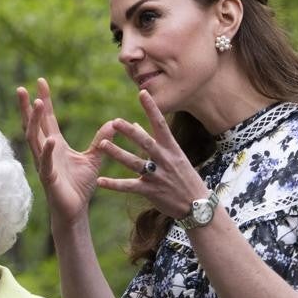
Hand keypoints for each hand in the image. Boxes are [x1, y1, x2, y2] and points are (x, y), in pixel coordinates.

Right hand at [16, 78, 112, 222]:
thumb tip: (114, 122)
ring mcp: (44, 164)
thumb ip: (101, 140)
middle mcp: (46, 152)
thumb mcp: (94, 158)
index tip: (41, 81)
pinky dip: (47, 151)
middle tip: (23, 88)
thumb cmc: (80, 186)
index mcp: (55, 145)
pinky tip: (50, 140)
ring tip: (36, 104)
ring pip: (35, 139)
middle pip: (34, 125)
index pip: (47, 119)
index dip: (44, 100)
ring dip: (34, 122)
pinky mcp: (49, 178)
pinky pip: (46, 163)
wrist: (75, 211)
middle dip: (28, 107)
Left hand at [94, 90, 209, 217]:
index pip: (160, 124)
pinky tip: (100, 181)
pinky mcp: (151, 191)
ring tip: (102, 144)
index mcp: (172, 148)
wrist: (197, 205)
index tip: (142, 93)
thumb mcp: (174, 156)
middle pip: (145, 142)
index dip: (151, 108)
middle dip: (130, 132)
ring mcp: (157, 176)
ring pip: (134, 162)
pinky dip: (114, 184)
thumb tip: (134, 125)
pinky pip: (129, 187)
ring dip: (117, 153)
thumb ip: (153, 140)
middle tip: (115, 121)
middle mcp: (164, 160)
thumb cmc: (184, 177)